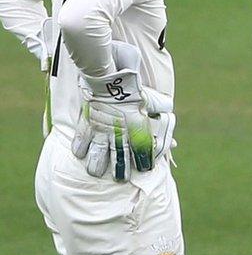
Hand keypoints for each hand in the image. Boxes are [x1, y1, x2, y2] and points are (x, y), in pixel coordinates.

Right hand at [71, 42, 173, 180]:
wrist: (108, 74)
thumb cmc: (132, 84)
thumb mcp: (150, 98)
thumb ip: (157, 111)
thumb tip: (169, 125)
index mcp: (136, 126)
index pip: (142, 149)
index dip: (144, 160)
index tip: (145, 168)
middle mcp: (119, 131)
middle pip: (119, 157)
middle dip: (120, 169)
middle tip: (121, 179)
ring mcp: (101, 128)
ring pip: (97, 153)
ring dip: (98, 164)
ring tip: (97, 173)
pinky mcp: (87, 122)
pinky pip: (81, 139)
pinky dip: (80, 147)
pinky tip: (79, 155)